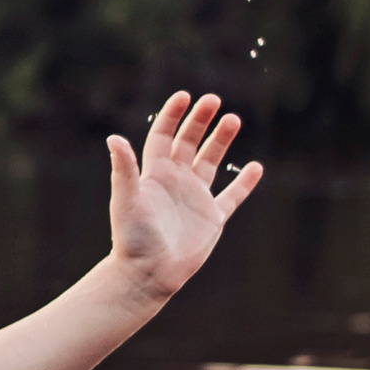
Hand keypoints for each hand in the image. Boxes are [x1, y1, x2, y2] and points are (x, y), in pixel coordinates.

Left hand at [106, 90, 262, 298]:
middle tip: (213, 100)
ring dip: (221, 140)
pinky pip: (232, 196)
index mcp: (154, 175)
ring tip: (233, 119)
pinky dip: (244, 182)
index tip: (184, 96)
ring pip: (211, 162)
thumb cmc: (132, 238)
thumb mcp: (126, 200)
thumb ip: (124, 170)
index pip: (163, 136)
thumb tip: (114, 139)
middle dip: (200, 121)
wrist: (148, 273)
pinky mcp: (212, 218)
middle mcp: (175, 182)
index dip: (172, 116)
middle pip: (189, 143)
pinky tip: (255, 167)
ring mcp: (195, 198)